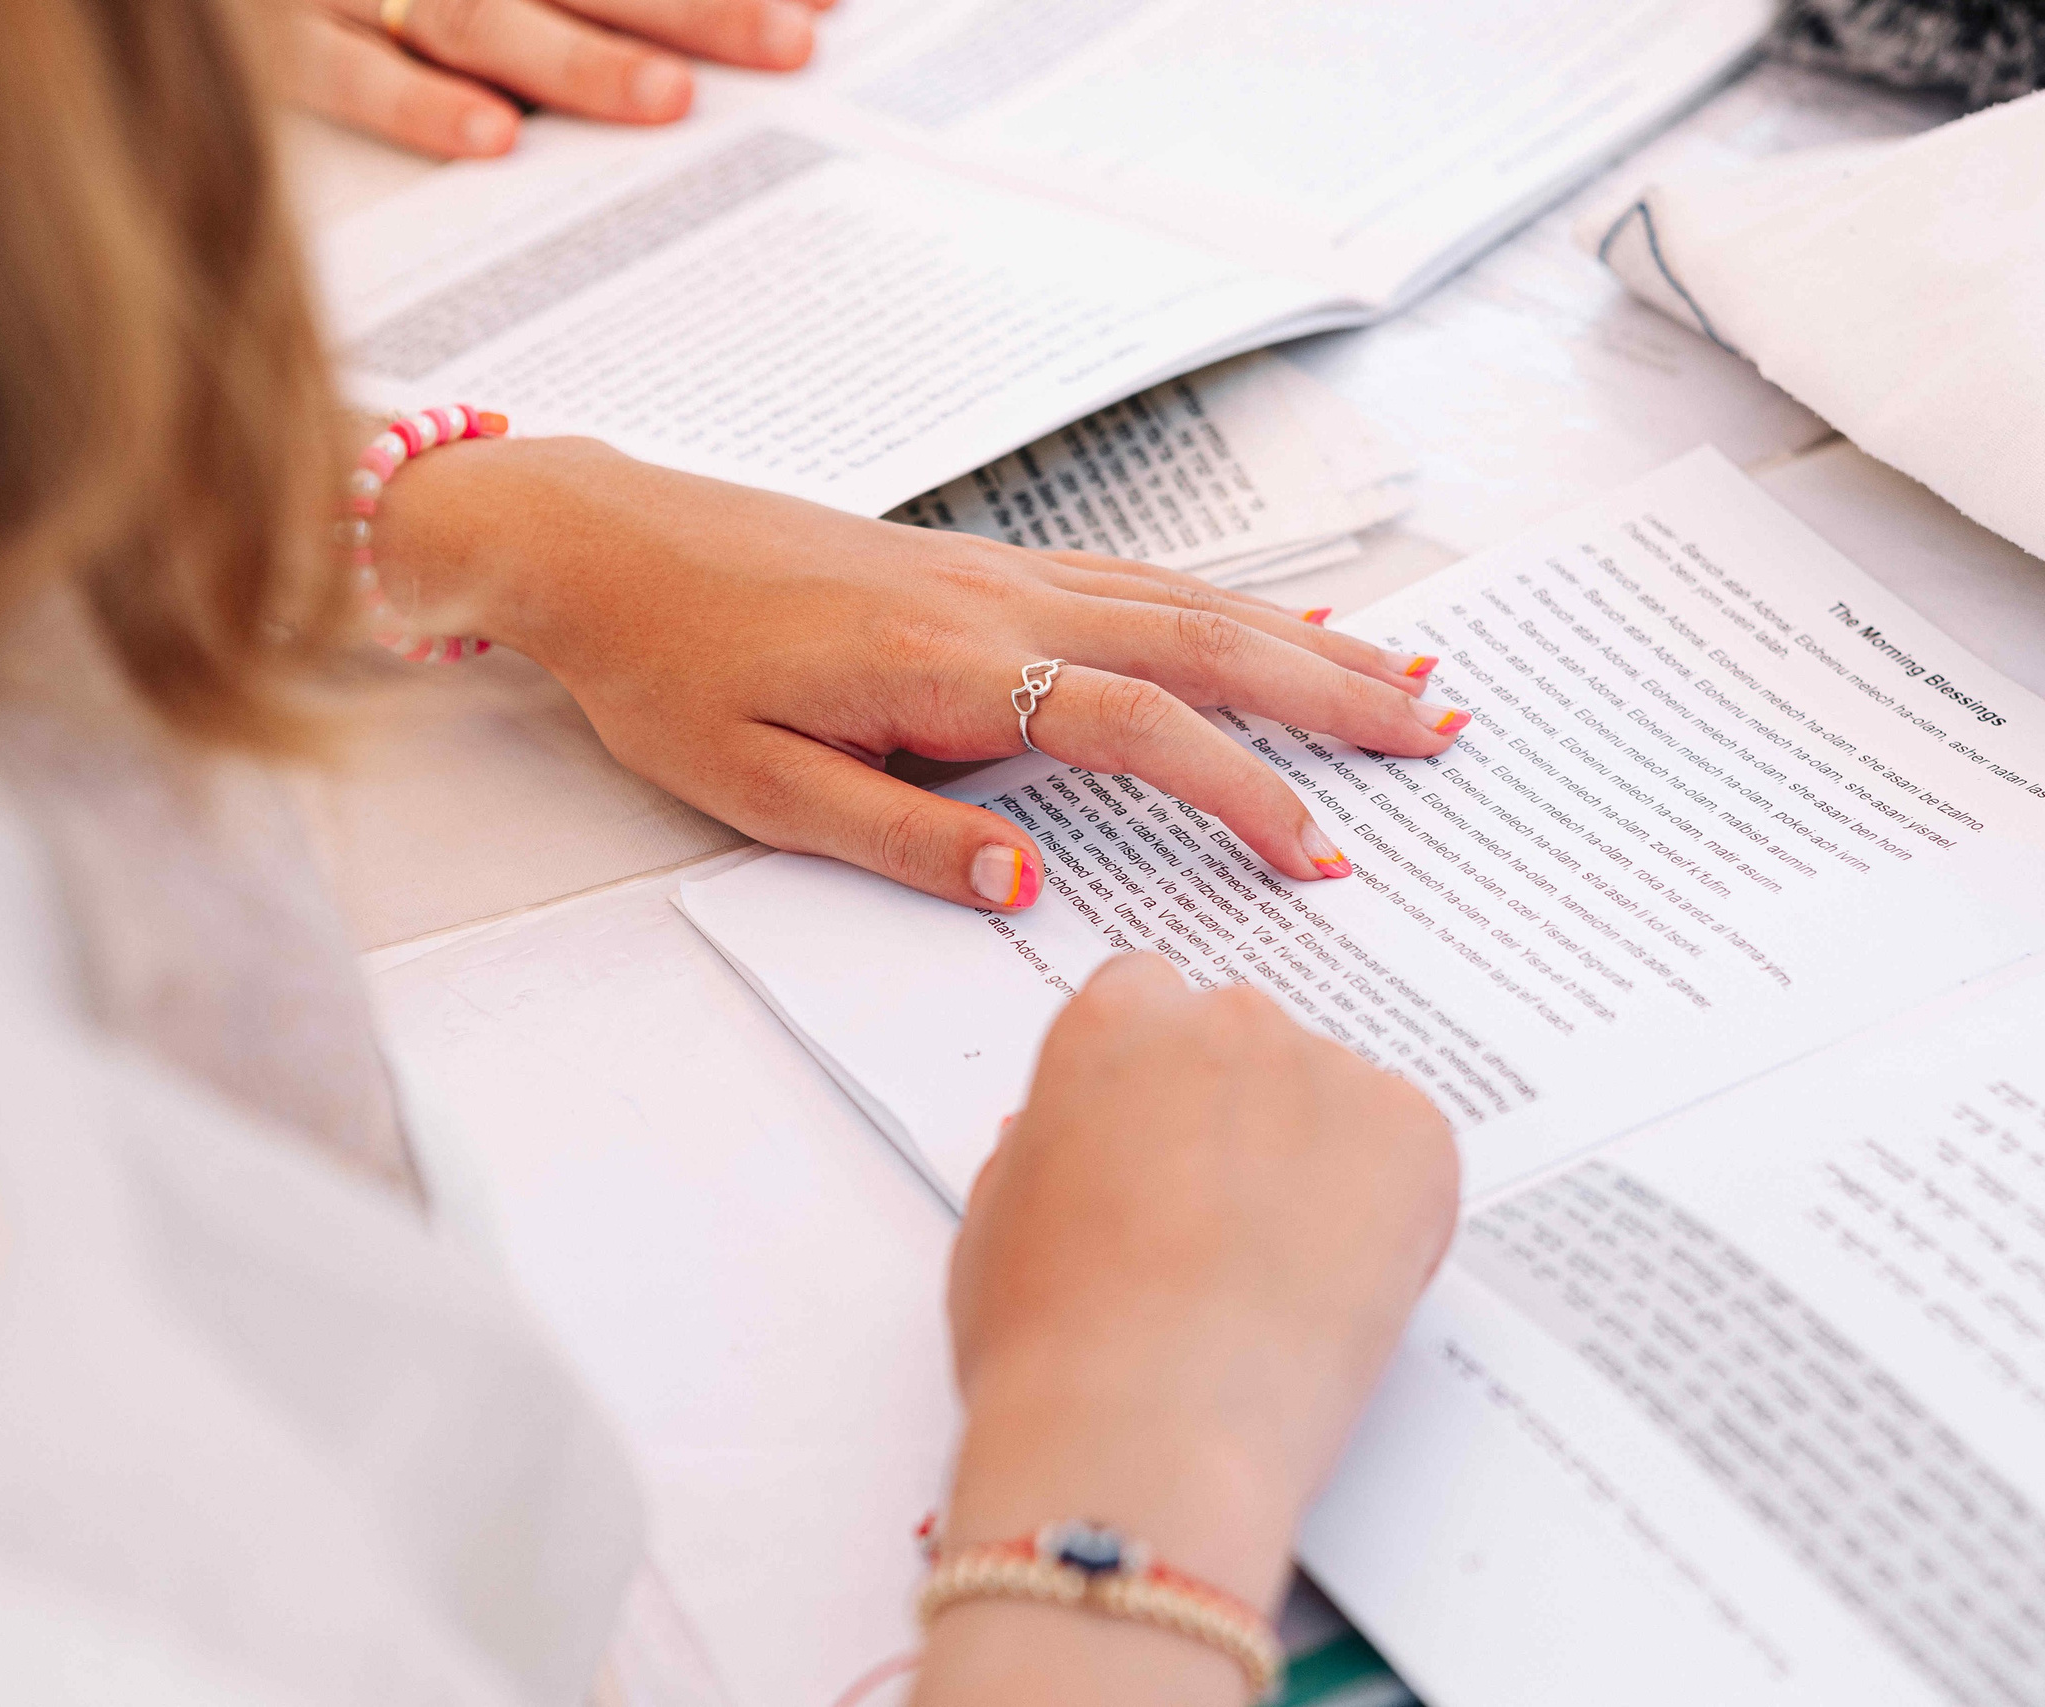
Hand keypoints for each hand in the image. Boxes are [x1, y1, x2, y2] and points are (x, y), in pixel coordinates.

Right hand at [281, 0, 833, 158]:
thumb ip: (587, 1)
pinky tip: (492, 140)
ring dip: (577, 59)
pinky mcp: (277, 37)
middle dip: (691, 7)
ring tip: (666, 99)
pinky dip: (412, 103)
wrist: (189, 11)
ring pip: (479, 14)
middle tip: (785, 48)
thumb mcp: (504, 0)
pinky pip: (342, 68)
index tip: (820, 9)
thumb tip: (772, 12)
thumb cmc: (400, 1)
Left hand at [375, 436, 1464, 909]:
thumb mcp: (751, 787)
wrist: (601, 541)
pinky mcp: (987, 565)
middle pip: (1200, 642)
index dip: (1239, 791)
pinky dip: (1231, 603)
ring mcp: (1000, 570)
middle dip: (1331, 694)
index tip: (1322, 855)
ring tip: (1409, 677)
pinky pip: (1140, 580)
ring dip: (1305, 642)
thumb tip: (1030, 886)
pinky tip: (1285, 620)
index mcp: (945, 665)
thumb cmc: (664, 671)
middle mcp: (997, 601)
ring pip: (1186, 602)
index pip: (1133, 728)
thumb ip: (898, 837)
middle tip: (1443, 731)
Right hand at [920, 955, 1457, 1703]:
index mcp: (1114, 1023)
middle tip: (1224, 1229)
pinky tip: (1336, 1291)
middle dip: (1242, 1118)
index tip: (1165, 1143)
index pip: (1152, 1001)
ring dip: (1318, 1166)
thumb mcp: (997, 1216)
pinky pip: (1409, 1153)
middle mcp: (1224, 1021)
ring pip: (1333, 1103)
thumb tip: (1094, 1146)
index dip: (1160, 1084)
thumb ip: (1056, 1142)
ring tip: (1280, 1282)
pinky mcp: (1413, 1134)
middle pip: (1247, 1045)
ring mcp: (1327, 1071)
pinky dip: (1392, 1214)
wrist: (1144, 1431)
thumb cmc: (1051, 1344)